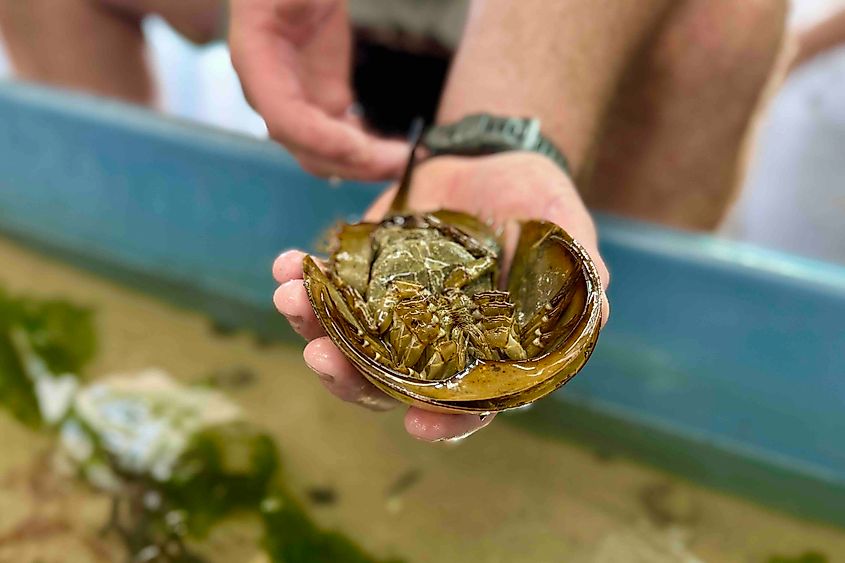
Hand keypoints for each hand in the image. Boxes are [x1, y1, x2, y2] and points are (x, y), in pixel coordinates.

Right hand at [229, 0, 406, 178]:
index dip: (320, 140)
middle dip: (354, 163)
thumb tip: (298, 4)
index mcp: (257, 64)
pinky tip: (401, 156)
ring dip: (367, 165)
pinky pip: (346, 140)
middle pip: (309, 149)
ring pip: (329, 154)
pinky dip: (372, 153)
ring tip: (409, 161)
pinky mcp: (326, 102)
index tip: (361, 149)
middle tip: (400, 162)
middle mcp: (274, 96)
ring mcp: (302, 104)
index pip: (284, 118)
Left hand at [273, 153, 610, 440]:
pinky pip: (326, 288)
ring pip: (343, 339)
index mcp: (477, 355)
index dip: (442, 422)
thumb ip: (580, 285)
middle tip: (320, 356)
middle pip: (383, 383)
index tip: (416, 423)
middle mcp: (427, 344)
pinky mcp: (362, 272)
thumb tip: (594, 321)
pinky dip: (303, 280)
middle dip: (348, 377)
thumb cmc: (539, 207)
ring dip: (311, 327)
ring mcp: (389, 310)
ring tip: (290, 299)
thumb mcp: (569, 241)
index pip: (461, 406)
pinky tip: (288, 263)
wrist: (493, 156)